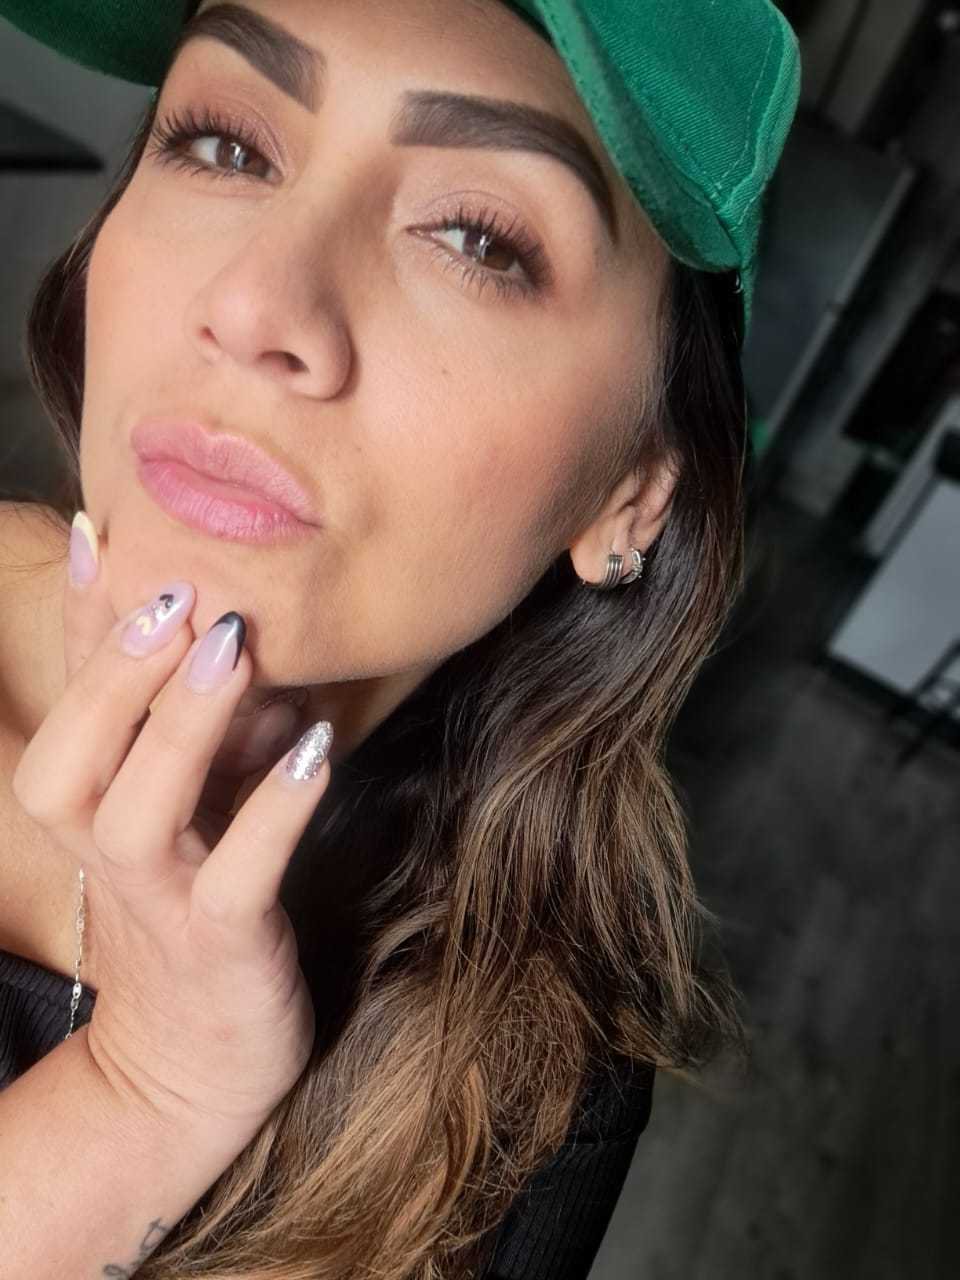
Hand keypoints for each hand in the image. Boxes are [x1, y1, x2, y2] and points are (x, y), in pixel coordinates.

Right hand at [11, 518, 332, 1135]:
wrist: (193, 1059)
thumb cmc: (198, 901)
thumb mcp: (185, 804)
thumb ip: (197, 724)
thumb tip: (240, 622)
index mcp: (97, 807)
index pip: (77, 704)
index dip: (86, 621)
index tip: (103, 531)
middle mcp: (109, 852)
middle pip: (71, 762)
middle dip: (115, 672)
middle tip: (176, 591)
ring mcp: (163, 904)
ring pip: (138, 814)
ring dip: (181, 726)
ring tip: (233, 647)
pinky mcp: (224, 949)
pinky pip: (239, 879)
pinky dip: (274, 813)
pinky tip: (315, 751)